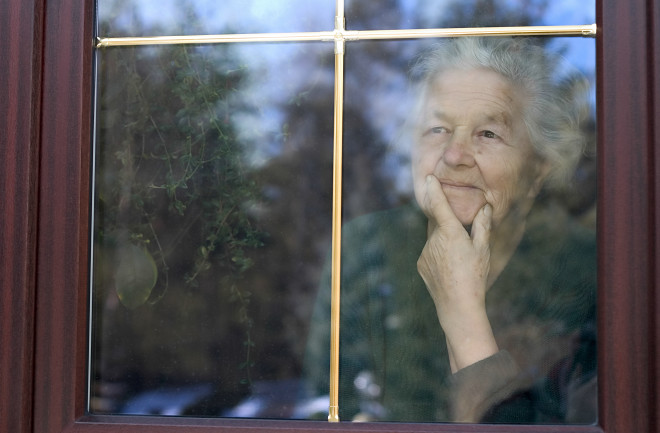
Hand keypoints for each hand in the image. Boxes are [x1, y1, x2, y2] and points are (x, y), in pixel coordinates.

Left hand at [417, 175, 497, 371]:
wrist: (457, 305)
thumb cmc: (475, 275)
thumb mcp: (483, 249)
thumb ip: (482, 225)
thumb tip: (484, 207)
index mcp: (450, 232)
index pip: (439, 204)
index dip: (434, 189)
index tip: (430, 177)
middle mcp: (433, 239)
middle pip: (437, 221)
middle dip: (445, 220)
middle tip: (459, 231)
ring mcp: (425, 252)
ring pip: (433, 238)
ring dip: (443, 240)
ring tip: (459, 257)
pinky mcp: (421, 264)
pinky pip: (429, 251)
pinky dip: (438, 253)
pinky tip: (450, 267)